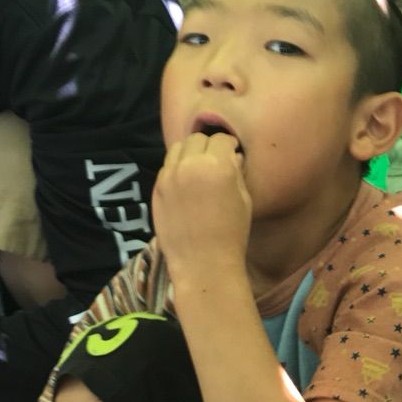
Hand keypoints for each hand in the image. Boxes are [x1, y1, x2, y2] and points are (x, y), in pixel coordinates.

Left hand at [152, 132, 250, 283]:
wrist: (203, 262)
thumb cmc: (232, 234)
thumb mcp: (244, 200)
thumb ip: (236, 173)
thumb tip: (232, 158)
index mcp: (217, 165)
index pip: (220, 139)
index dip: (229, 144)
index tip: (232, 152)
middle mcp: (190, 164)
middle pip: (196, 139)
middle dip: (208, 145)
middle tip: (215, 159)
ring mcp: (170, 176)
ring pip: (177, 149)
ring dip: (190, 153)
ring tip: (198, 168)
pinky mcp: (157, 188)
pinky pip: (167, 166)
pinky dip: (177, 168)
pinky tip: (185, 183)